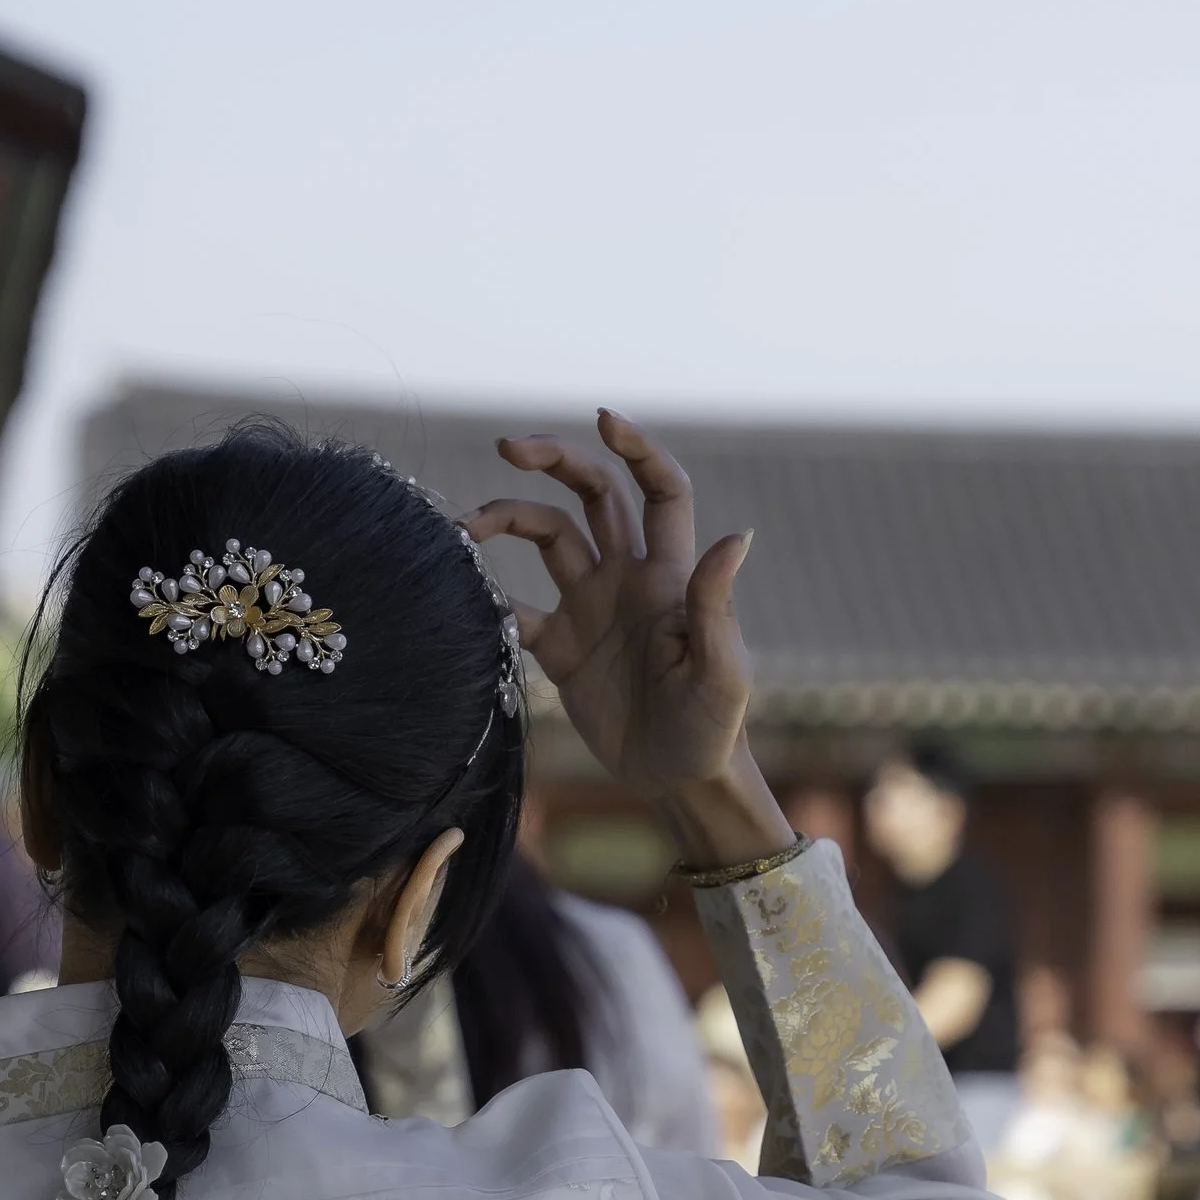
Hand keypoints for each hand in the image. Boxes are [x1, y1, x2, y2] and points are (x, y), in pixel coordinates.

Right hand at [468, 410, 792, 864]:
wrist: (679, 779)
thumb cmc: (715, 726)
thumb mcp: (721, 670)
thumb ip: (715, 605)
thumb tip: (737, 536)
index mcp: (668, 574)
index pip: (656, 490)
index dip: (635, 449)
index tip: (602, 419)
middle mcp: (627, 578)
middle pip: (590, 496)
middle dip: (553, 461)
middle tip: (506, 446)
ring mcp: (590, 609)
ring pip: (546, 538)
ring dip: (506, 519)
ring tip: (464, 529)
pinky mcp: (560, 648)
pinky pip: (516, 609)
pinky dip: (487, 600)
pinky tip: (462, 601)